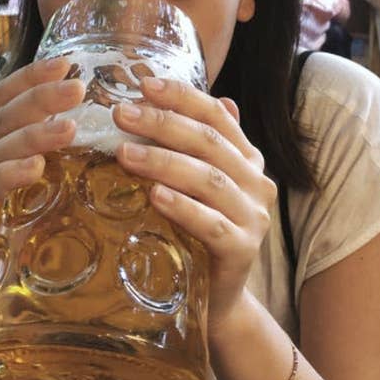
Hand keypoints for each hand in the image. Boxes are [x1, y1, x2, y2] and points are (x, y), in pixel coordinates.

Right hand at [0, 57, 85, 270]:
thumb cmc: (10, 210)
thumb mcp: (26, 168)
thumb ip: (45, 142)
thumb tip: (93, 111)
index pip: (1, 97)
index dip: (30, 78)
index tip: (63, 63)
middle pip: (2, 119)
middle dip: (40, 100)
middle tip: (76, 89)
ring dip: (33, 137)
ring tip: (69, 129)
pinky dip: (9, 176)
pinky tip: (34, 168)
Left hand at [112, 77, 275, 333]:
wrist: (217, 296)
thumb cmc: (197, 230)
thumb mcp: (194, 182)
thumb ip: (189, 144)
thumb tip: (163, 94)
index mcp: (246, 157)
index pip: (216, 116)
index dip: (182, 97)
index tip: (144, 84)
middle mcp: (256, 182)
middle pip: (209, 143)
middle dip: (163, 124)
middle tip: (122, 114)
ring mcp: (254, 217)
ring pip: (209, 180)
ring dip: (164, 162)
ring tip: (124, 153)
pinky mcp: (243, 251)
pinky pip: (211, 225)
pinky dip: (183, 208)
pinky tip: (155, 196)